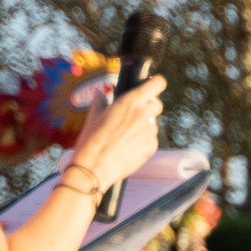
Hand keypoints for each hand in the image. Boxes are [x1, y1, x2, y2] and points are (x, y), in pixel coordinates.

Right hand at [70, 71, 167, 192]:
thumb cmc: (92, 139)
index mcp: (131, 101)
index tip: (152, 85)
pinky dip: (143, 139)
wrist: (95, 166)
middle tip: (135, 112)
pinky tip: (128, 145)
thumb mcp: (93, 115)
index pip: (157, 84)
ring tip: (125, 134)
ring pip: (153, 123)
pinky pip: (151, 138)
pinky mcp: (151, 147)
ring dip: (144, 124)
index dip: (155, 83)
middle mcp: (144, 115)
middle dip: (149, 106)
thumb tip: (101, 94)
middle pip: (157, 104)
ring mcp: (150, 132)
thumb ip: (101, 101)